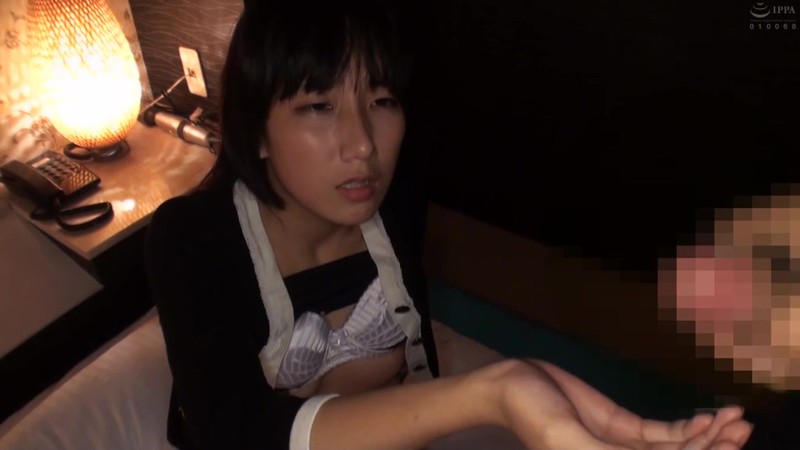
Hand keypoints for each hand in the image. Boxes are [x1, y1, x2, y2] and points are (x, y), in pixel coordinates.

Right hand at [481, 359, 751, 448]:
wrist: (511, 382)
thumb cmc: (531, 411)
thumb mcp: (564, 438)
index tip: (729, 444)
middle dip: (713, 448)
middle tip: (743, 427)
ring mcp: (622, 446)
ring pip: (675, 449)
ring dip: (708, 435)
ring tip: (736, 418)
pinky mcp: (621, 425)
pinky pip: (661, 433)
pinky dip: (687, 426)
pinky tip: (707, 415)